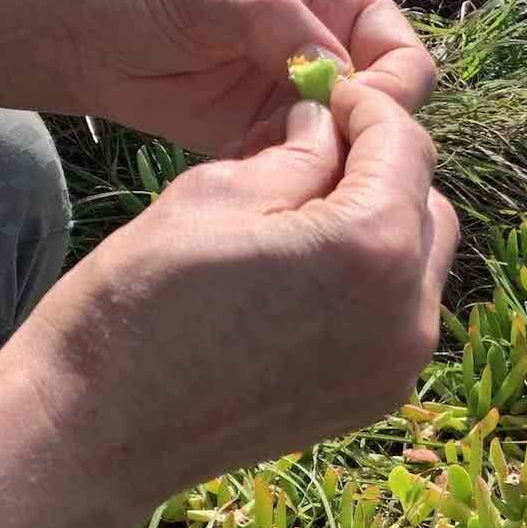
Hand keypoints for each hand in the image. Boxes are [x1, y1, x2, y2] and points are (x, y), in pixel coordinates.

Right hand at [10, 77, 457, 508]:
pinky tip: (306, 275)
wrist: (100, 431)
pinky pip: (398, 316)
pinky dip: (372, 283)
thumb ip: (295, 153)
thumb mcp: (215, 196)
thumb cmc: (140, 303)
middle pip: (426, 206)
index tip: (326, 95)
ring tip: (305, 215)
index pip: (405, 146)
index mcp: (371, 248)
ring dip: (381, 227)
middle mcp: (408, 313)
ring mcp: (397, 365)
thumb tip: (328, 124)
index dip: (365, 108)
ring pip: (420, 264)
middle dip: (382, 170)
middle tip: (313, 151)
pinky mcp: (377, 397)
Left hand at [61, 0, 436, 154]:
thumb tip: (339, 68)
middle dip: (360, 137)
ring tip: (279, 167)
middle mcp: (338, 44)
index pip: (403, 56)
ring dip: (328, 165)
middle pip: (390, 111)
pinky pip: (314, 171)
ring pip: (356, 147)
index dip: (386, 94)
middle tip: (312, 156)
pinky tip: (260, 182)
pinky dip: (295, 183)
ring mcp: (312, 96)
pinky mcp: (282, 138)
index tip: (343, 118)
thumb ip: (276, 19)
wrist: (84, 36)